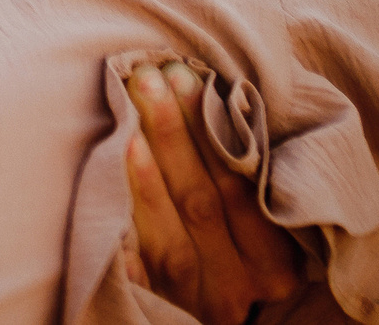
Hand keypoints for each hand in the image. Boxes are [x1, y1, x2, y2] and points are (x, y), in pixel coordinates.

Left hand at [123, 62, 313, 324]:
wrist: (204, 314)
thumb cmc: (235, 254)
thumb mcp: (257, 231)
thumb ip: (248, 183)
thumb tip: (209, 96)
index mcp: (275, 265)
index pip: (243, 191)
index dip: (216, 133)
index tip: (192, 78)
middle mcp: (236, 287)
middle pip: (203, 203)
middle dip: (175, 135)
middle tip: (150, 77)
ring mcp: (188, 300)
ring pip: (168, 234)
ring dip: (146, 172)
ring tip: (127, 116)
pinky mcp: (149, 306)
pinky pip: (131, 264)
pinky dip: (119, 223)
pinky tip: (104, 182)